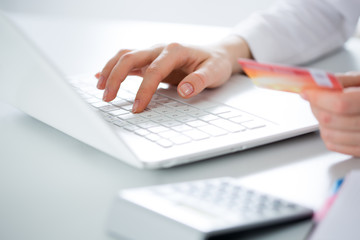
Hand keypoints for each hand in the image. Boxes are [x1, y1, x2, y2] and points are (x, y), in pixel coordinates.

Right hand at [95, 36, 250, 112]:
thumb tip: (184, 90)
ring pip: (125, 56)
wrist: (217, 54)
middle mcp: (161, 48)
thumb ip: (200, 81)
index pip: (153, 71)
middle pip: (131, 57)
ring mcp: (154, 53)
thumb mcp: (214, 73)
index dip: (143, 90)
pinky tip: (102, 76)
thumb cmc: (215, 63)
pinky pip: (128, 61)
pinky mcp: (151, 60)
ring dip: (110, 70)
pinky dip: (114, 68)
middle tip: (108, 98)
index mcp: (175, 51)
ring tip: (100, 88)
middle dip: (116, 77)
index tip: (137, 109)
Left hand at [301, 72, 359, 155]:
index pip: (340, 104)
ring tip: (325, 109)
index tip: (307, 91)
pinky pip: (333, 145)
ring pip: (329, 135)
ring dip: (320, 121)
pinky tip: (333, 123)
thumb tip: (315, 85)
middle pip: (330, 120)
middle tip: (314, 98)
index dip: (319, 97)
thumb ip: (340, 81)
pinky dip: (327, 133)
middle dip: (316, 107)